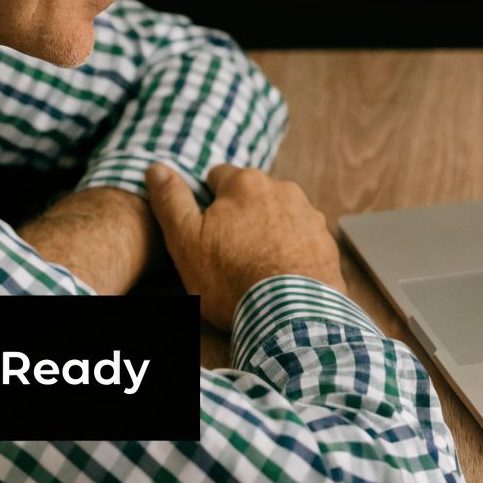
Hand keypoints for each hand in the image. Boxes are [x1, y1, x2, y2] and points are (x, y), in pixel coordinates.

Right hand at [145, 162, 346, 329]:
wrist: (291, 314)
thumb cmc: (232, 278)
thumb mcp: (185, 239)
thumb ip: (171, 200)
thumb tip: (156, 168)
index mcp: (245, 183)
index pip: (218, 177)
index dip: (206, 202)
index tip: (205, 229)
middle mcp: (283, 189)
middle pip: (251, 196)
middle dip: (239, 217)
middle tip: (227, 254)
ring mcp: (309, 215)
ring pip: (278, 216)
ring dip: (266, 232)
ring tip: (254, 268)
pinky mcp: (326, 242)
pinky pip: (300, 238)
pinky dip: (290, 250)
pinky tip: (279, 276)